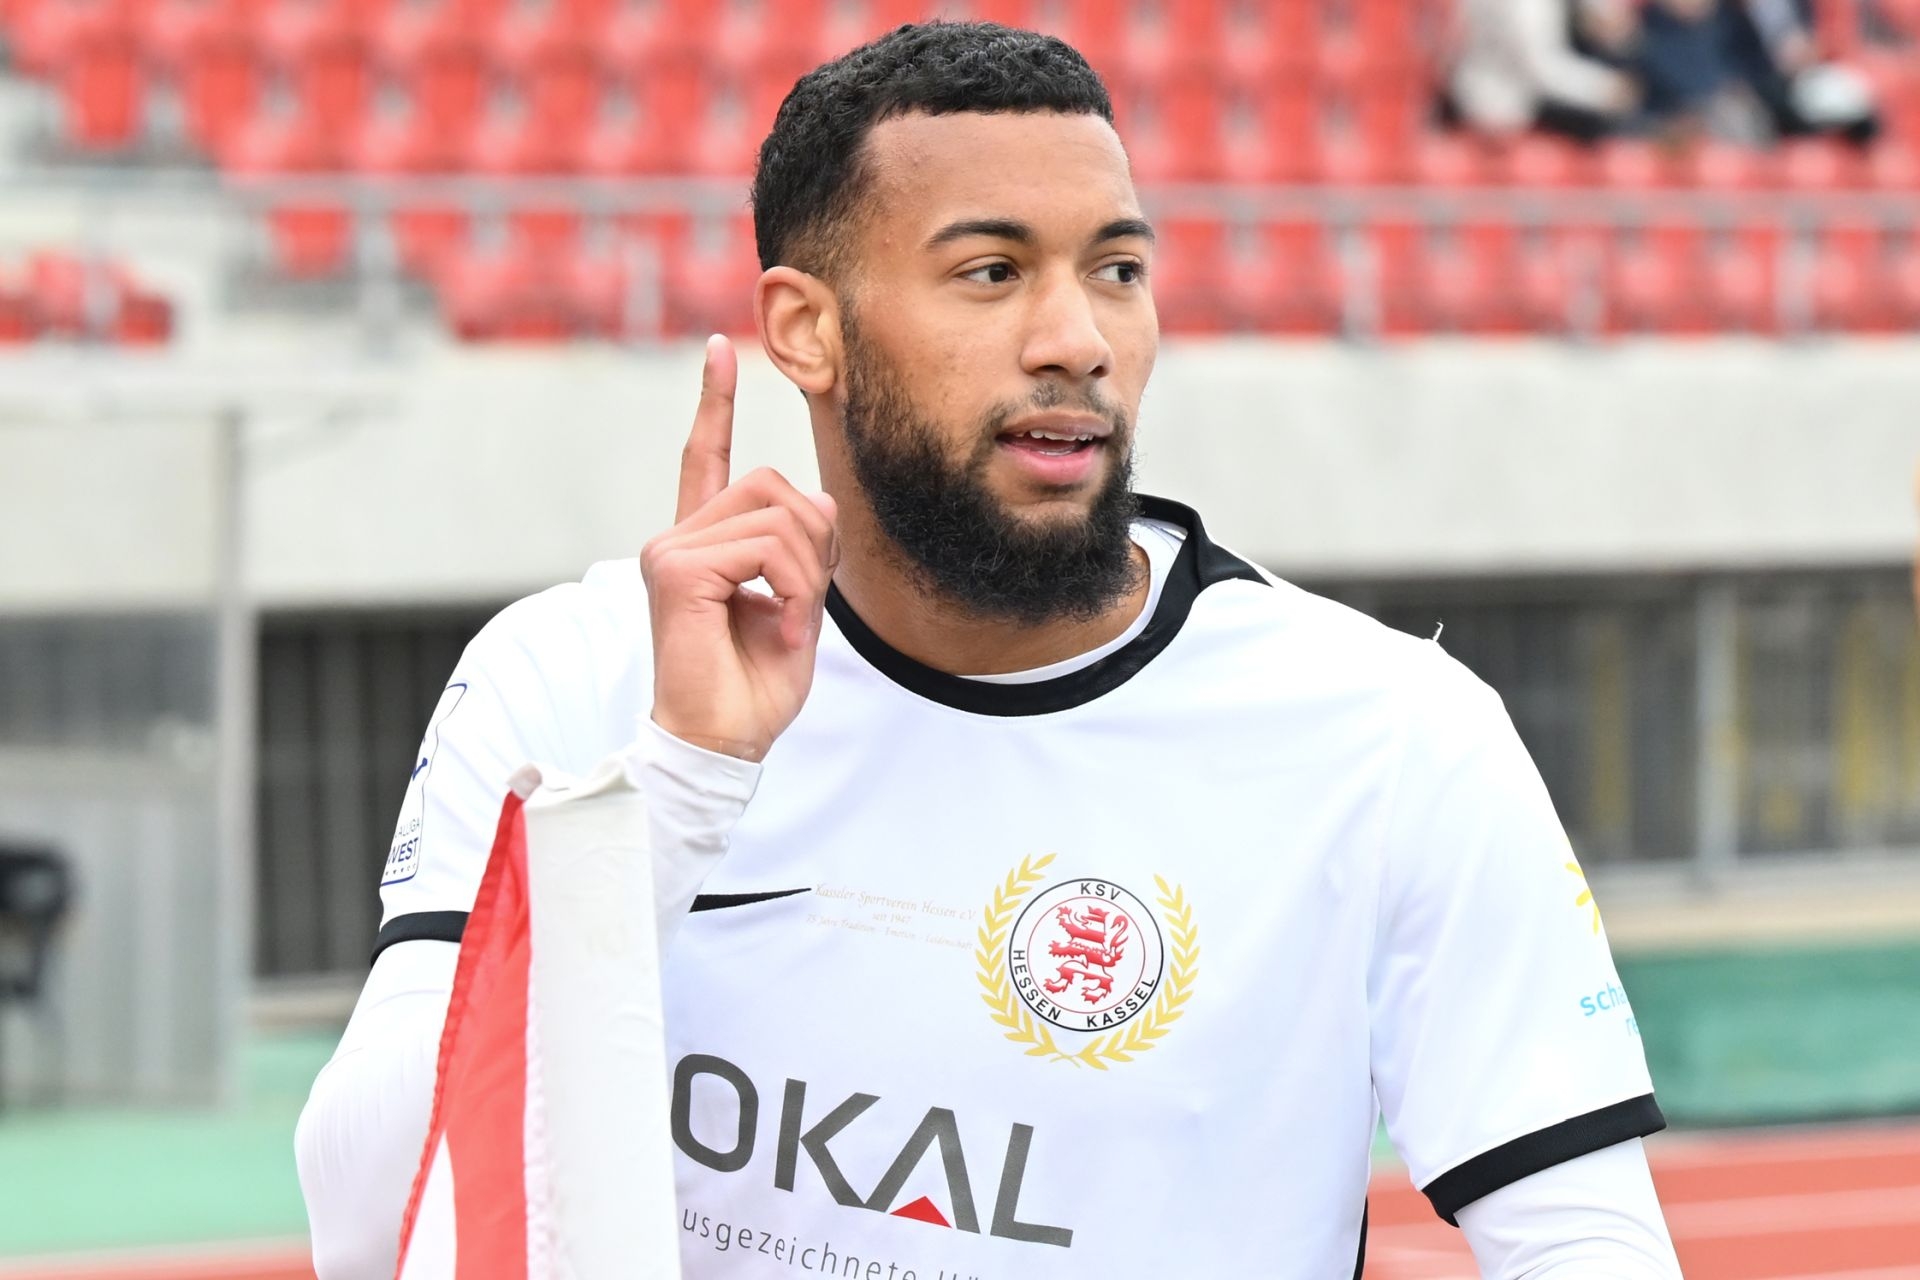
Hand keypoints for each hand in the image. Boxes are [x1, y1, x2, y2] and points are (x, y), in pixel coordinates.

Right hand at [642, 336, 837, 761]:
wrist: (725, 741)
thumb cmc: (755, 687)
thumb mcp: (798, 605)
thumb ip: (803, 550)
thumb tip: (821, 498)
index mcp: (702, 544)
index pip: (707, 459)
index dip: (714, 404)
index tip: (719, 348)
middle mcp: (677, 538)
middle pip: (773, 485)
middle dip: (816, 540)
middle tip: (809, 603)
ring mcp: (671, 550)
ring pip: (777, 514)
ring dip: (808, 572)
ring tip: (795, 623)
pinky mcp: (676, 569)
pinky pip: (767, 547)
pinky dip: (795, 590)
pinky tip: (784, 628)